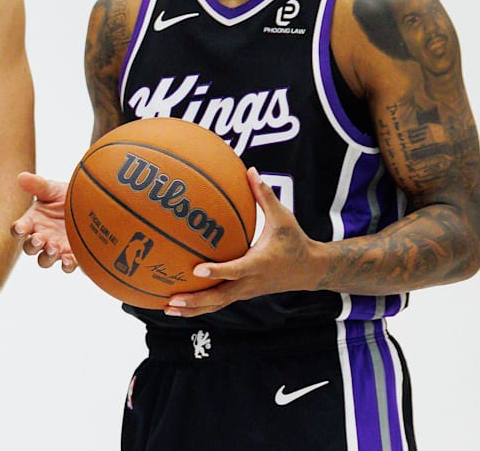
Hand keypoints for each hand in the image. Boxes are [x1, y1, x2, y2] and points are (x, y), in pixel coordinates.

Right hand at [10, 172, 77, 271]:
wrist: (92, 204)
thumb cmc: (67, 196)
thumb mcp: (53, 189)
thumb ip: (38, 185)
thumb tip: (21, 176)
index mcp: (33, 221)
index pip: (19, 228)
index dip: (18, 229)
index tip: (21, 228)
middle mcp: (42, 237)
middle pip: (30, 247)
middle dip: (32, 245)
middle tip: (39, 239)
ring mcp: (56, 248)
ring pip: (44, 259)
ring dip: (47, 256)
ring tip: (53, 248)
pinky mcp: (72, 255)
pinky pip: (67, 265)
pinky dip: (66, 265)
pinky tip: (69, 260)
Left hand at [165, 169, 320, 316]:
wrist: (311, 271)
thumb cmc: (295, 241)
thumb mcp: (284, 218)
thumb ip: (265, 196)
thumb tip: (251, 170)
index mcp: (259, 264)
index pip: (235, 270)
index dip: (217, 271)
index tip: (196, 270)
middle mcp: (250, 282)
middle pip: (220, 297)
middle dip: (195, 300)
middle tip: (171, 300)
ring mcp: (246, 291)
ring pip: (217, 304)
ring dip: (193, 308)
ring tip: (167, 308)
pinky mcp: (243, 293)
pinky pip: (220, 302)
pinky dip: (200, 306)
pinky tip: (180, 304)